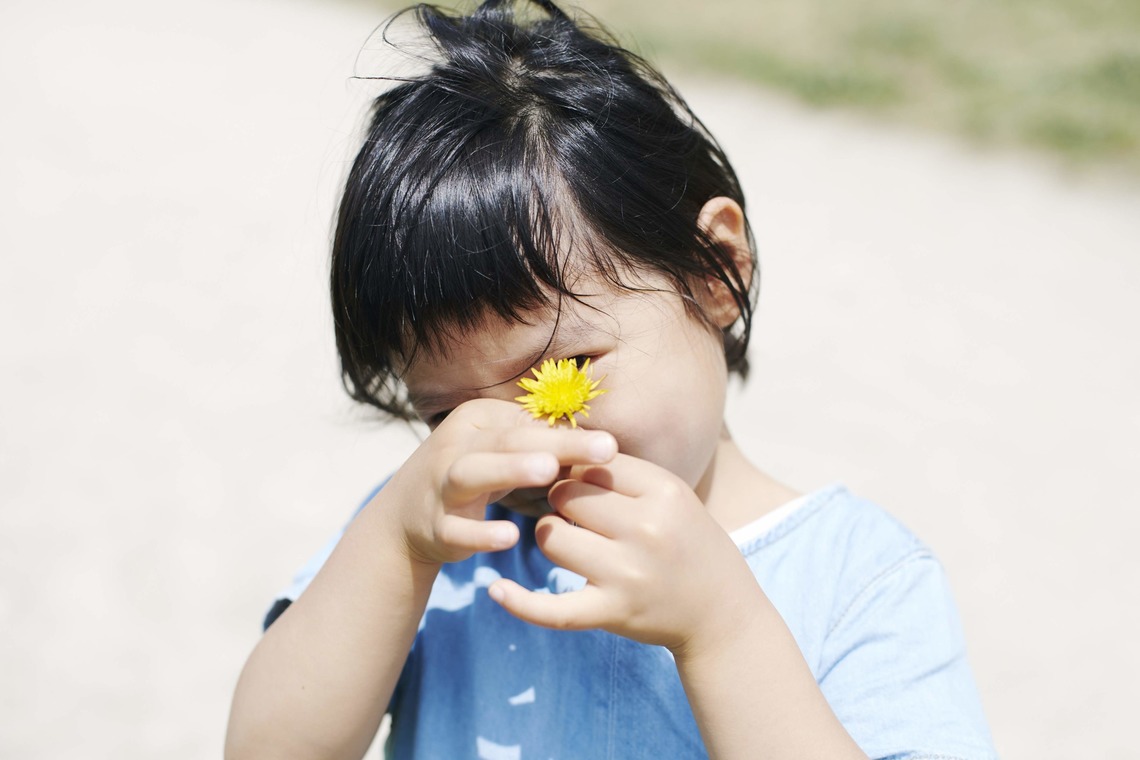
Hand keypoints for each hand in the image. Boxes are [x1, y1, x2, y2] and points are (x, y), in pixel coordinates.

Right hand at [380, 398, 618, 566]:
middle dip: (558, 444)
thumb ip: (541, 446)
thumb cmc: (471, 477)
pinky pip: (456, 529)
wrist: (403, 520)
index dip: (570, 434)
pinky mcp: (434, 526)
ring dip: (510, 470)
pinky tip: (509, 537)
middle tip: (604, 447)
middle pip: (509, 440)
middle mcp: (456, 445)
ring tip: (549, 472)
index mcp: (477, 421)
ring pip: (473, 472)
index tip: (613, 445)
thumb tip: (598, 443)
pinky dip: (480, 534)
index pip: (529, 424)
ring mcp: (440, 485)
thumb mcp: (501, 453)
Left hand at [487, 454, 763, 653]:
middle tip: (577, 514)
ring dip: (550, 536)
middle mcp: (647, 530)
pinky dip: (519, 601)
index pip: (594, 462)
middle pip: (567, 495)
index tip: (581, 479)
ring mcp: (627, 574)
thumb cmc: (690, 543)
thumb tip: (560, 450)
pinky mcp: (612, 612)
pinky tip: (496, 590)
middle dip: (561, 500)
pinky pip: (553, 608)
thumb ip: (623, 473)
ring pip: (551, 537)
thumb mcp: (671, 496)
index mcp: (664, 492)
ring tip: (570, 541)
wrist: (721, 613)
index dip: (578, 468)